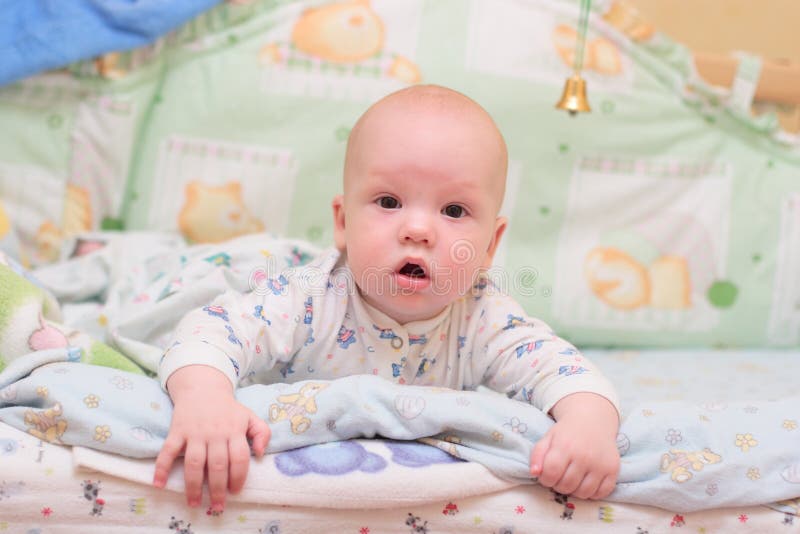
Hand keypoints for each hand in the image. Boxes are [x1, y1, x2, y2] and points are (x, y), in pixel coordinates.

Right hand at [153, 365, 270, 512]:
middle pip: (217, 465)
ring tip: (194, 503)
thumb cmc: (228, 409)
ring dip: (193, 486)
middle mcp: (215, 433)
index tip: (236, 492)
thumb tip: (260, 454)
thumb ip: (263, 433)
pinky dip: (161, 468)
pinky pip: (167, 451)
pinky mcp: (177, 431)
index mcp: (234, 430)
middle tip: (217, 506)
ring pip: (194, 462)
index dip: (239, 477)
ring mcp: (195, 432)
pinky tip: (159, 484)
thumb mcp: (250, 416)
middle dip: (218, 489)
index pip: (239, 457)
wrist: (203, 387)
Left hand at [529, 392, 619, 499]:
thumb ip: (537, 454)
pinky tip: (586, 483)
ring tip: (572, 480)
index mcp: (565, 446)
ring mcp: (600, 464)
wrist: (593, 420)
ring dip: (574, 491)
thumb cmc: (567, 432)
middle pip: (566, 486)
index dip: (545, 480)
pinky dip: (592, 493)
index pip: (550, 474)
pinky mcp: (613, 470)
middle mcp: (584, 455)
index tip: (547, 476)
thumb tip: (534, 473)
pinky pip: (601, 493)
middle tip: (560, 477)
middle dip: (558, 485)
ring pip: (583, 493)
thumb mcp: (548, 438)